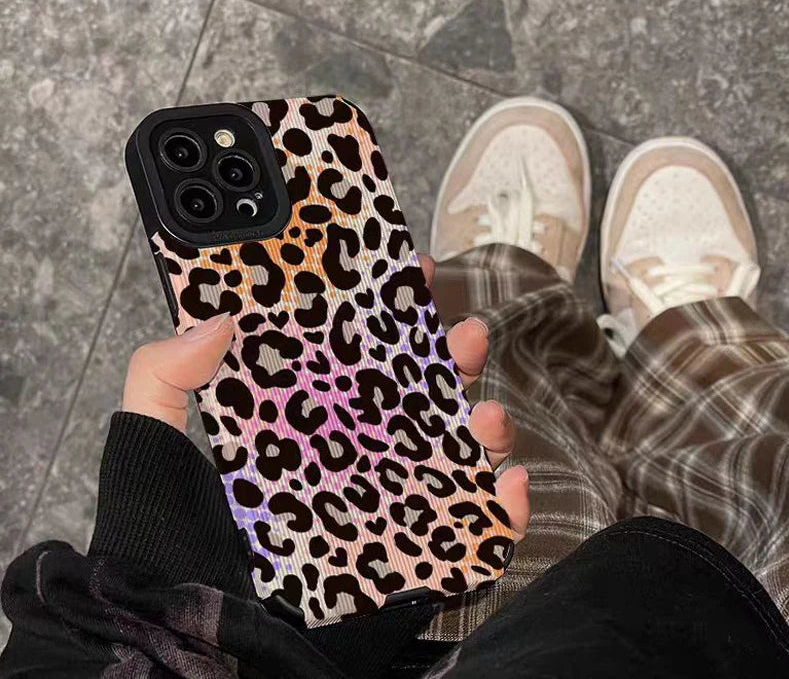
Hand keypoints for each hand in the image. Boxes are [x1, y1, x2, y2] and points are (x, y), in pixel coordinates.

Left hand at [123, 255, 528, 541]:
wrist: (190, 642)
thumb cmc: (167, 539)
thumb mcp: (154, 442)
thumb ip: (164, 374)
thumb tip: (215, 318)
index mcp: (304, 419)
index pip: (355, 353)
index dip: (387, 310)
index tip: (410, 271)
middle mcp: (350, 455)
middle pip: (417, 394)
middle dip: (450, 356)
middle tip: (462, 334)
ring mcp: (382, 504)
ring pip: (453, 452)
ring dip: (484, 425)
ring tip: (485, 415)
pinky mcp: (407, 560)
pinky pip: (471, 532)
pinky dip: (503, 509)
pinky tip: (509, 486)